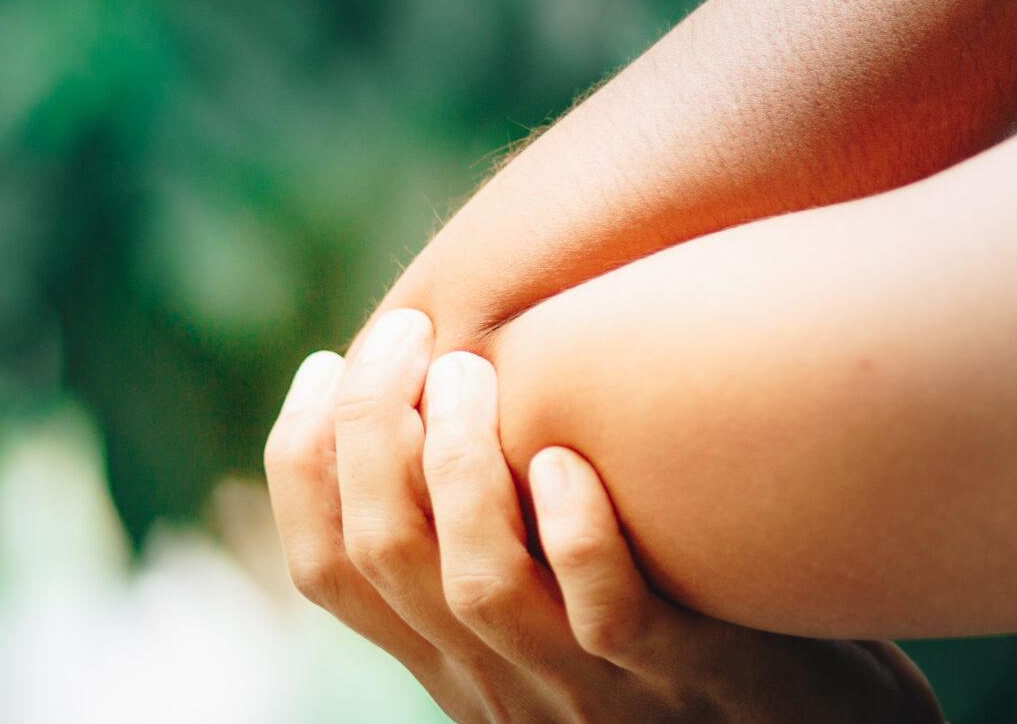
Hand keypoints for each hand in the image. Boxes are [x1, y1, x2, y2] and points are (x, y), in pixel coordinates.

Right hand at [264, 312, 942, 723]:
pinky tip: (570, 460)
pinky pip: (610, 615)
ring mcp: (598, 685)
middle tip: (409, 331)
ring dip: (460, 471)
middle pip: (387, 560)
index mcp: (465, 655)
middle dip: (370, 435)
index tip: (324, 362)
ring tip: (471, 371)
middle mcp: (508, 678)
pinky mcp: (696, 675)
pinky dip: (579, 536)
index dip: (306, 465)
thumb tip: (461, 390)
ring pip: (479, 587)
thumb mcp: (585, 588)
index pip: (332, 570)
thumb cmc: (709, 632)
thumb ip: (517, 524)